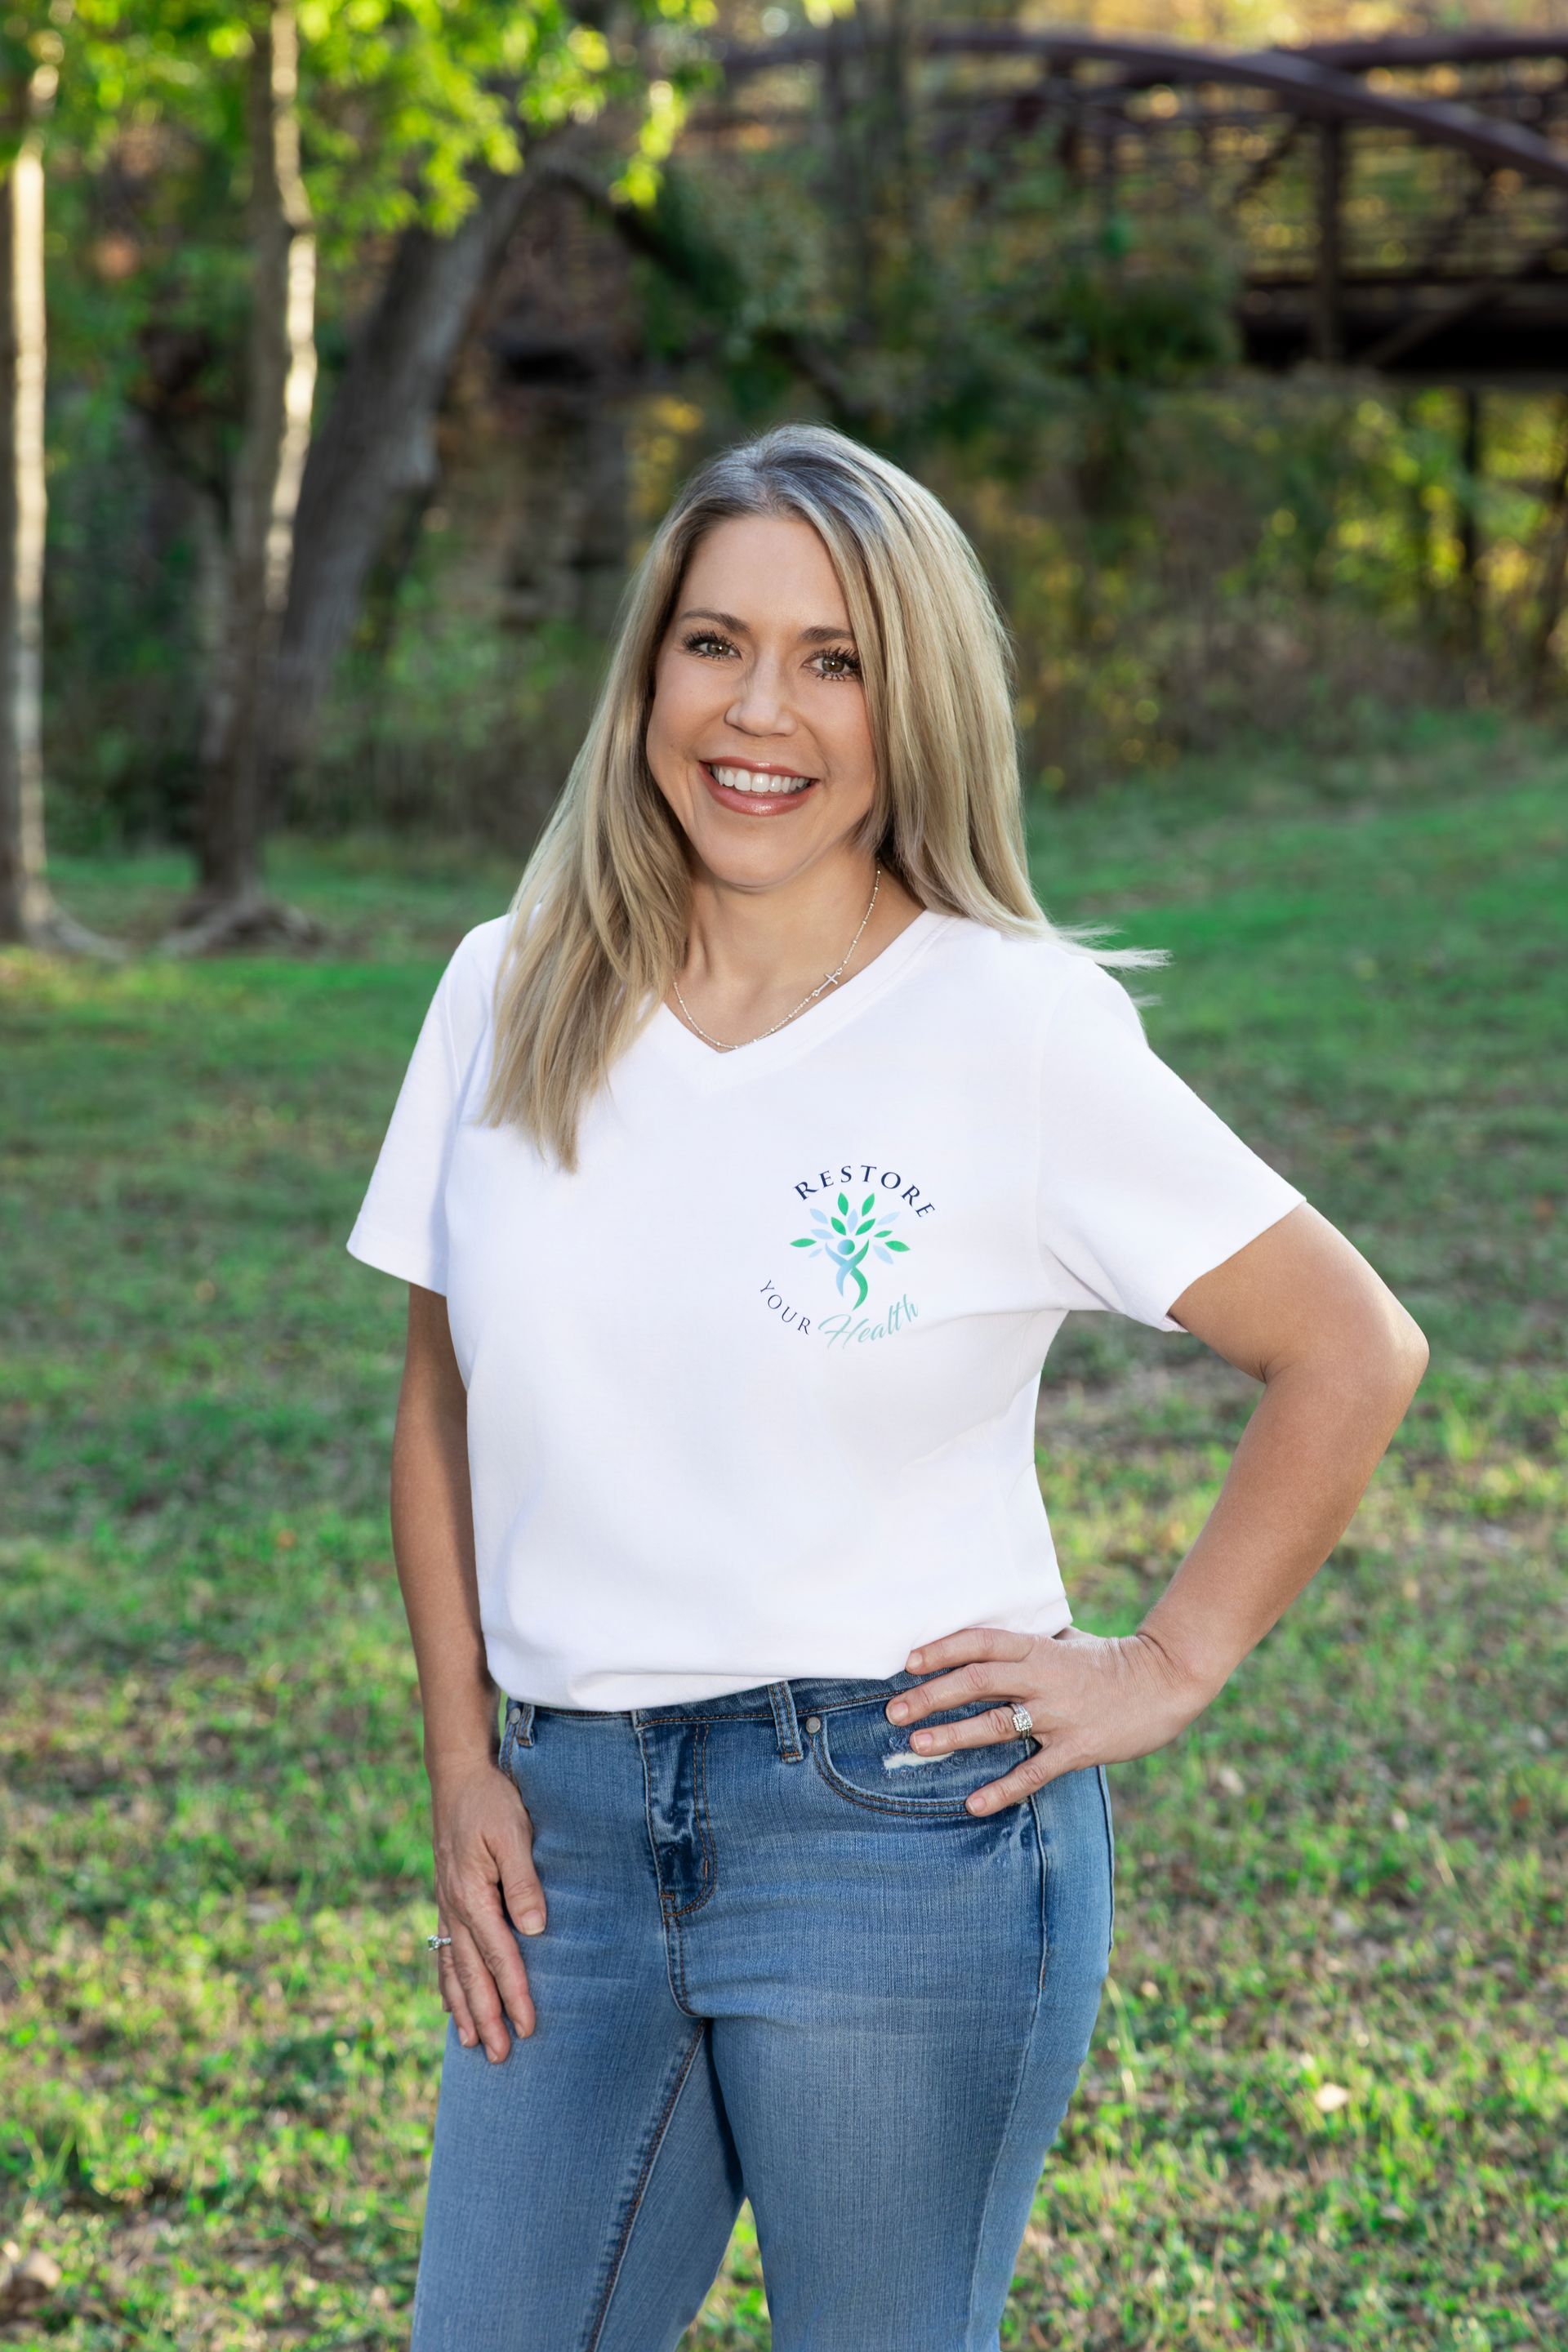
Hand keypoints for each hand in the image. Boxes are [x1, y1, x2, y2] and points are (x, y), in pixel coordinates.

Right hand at [428, 1756, 546, 2059]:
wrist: (457, 1774)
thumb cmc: (491, 1800)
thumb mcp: (513, 1832)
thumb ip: (523, 1881)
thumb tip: (534, 1929)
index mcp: (472, 1893)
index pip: (499, 1955)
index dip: (514, 1993)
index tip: (528, 2027)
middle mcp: (455, 1906)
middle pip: (473, 1973)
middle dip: (488, 2016)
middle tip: (502, 2057)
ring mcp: (446, 1904)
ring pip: (454, 1967)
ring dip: (465, 2007)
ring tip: (473, 2044)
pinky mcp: (447, 1898)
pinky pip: (444, 1949)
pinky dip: (448, 1981)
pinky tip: (451, 2002)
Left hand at [885, 1624, 1216, 1813]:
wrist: (1165, 1682)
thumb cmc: (1110, 1660)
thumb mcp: (1068, 1640)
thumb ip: (1030, 1641)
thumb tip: (987, 1641)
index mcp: (1038, 1648)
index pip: (981, 1643)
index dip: (942, 1650)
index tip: (908, 1663)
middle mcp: (1044, 1678)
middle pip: (977, 1682)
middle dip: (932, 1696)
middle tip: (894, 1711)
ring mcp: (1060, 1714)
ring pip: (997, 1724)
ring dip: (955, 1736)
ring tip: (919, 1745)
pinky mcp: (1077, 1748)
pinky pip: (1033, 1772)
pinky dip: (1003, 1789)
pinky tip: (973, 1802)